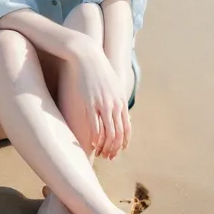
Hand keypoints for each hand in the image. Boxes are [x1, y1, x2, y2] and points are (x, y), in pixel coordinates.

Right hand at [67, 35, 131, 159]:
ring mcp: (104, 104)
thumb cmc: (98, 70)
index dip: (124, 142)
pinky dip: (96, 139)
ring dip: (106, 147)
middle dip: (115, 149)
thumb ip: (116, 98)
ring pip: (109, 133)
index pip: (127, 128)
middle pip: (119, 134)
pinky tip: (92, 144)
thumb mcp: (113, 84)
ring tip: (100, 153)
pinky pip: (96, 127)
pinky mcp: (91, 103)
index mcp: (121, 100)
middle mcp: (115, 104)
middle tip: (109, 157)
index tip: (119, 151)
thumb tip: (118, 110)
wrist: (86, 56)